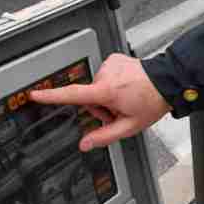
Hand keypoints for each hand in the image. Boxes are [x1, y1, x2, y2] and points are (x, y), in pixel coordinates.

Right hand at [30, 54, 170, 150]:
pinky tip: (127, 87)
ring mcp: (110, 64)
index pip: (73, 94)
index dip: (52, 96)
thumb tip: (84, 145)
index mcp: (107, 91)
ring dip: (108, 96)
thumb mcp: (129, 126)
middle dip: (101, 107)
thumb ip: (104, 136)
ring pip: (98, 87)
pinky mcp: (114, 58)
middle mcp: (106, 74)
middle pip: (89, 97)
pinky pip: (106, 76)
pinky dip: (113, 84)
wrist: (168, 81)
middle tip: (120, 110)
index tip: (35, 94)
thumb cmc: (152, 102)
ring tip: (127, 98)